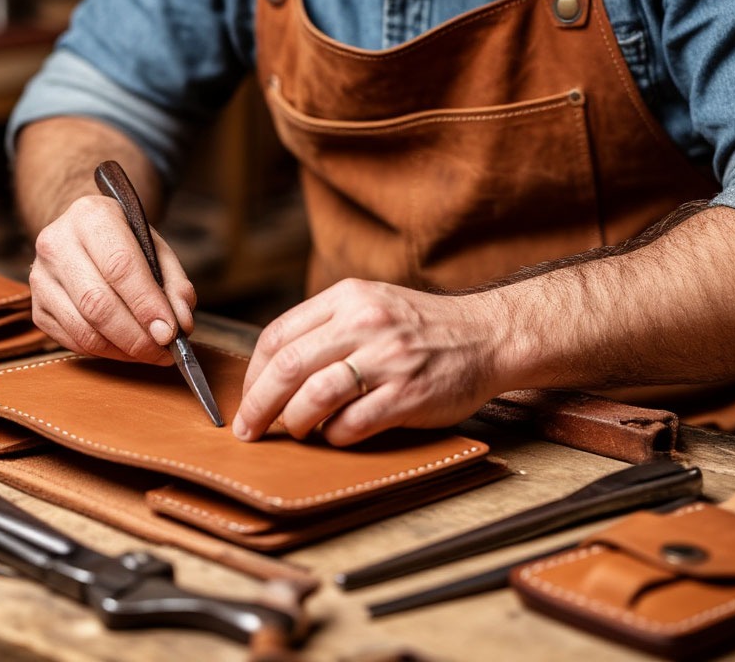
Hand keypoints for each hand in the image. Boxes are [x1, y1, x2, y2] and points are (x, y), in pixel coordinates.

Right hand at [29, 193, 195, 362]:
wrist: (83, 234)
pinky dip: (104, 352)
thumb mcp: (156, 248)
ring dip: (122, 349)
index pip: (120, 265)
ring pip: (83, 328)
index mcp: (91, 216)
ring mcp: (40, 277)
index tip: (169, 332)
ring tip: (150, 353)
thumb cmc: (125, 241)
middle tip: (163, 351)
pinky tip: (125, 349)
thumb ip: (175, 284)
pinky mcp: (37, 307)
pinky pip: (72, 341)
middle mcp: (57, 243)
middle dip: (135, 336)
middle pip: (97, 302)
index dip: (146, 303)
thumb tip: (181, 324)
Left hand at [233, 279, 499, 445]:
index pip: (279, 335)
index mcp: (348, 297)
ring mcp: (387, 358)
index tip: (249, 397)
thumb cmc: (422, 326)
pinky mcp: (408, 393)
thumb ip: (328, 325)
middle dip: (259, 405)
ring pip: (314, 396)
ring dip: (294, 422)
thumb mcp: (371, 304)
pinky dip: (334, 435)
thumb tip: (275, 369)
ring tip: (294, 431)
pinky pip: (352, 423)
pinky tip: (336, 435)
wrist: (487, 334)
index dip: (253, 373)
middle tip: (247, 429)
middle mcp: (364, 322)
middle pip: (288, 366)